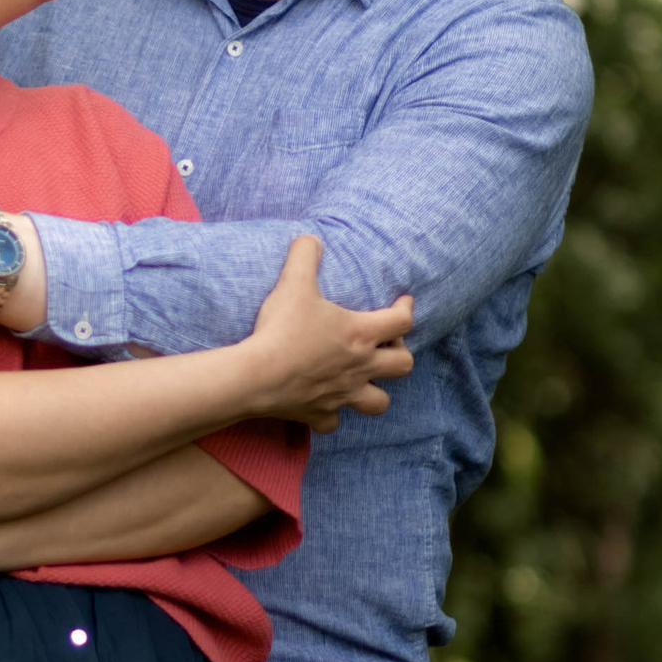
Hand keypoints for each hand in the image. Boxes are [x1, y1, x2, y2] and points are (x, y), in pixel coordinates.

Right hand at [237, 236, 414, 430]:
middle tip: (385, 344)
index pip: (402, 321)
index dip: (406, 309)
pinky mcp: (319, 415)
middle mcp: (360, 367)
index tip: (403, 302)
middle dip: (400, 353)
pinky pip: (333, 423)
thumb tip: (310, 238)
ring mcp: (342, 395)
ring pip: (379, 402)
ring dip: (377, 391)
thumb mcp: (293, 283)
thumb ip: (305, 256)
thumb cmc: (280, 329)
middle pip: (403, 365)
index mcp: (360, 334)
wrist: (255, 376)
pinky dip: (332, 415)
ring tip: (365, 380)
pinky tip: (324, 405)